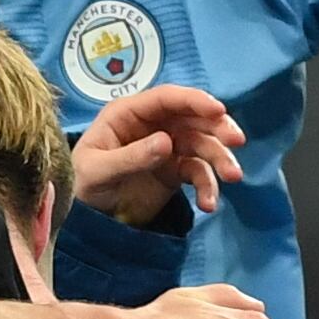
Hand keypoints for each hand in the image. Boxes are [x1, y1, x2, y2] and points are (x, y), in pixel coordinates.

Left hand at [73, 82, 240, 227]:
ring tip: (233, 177)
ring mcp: (167, 148)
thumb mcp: (98, 171)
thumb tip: (166, 142)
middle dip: (217, 128)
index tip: (218, 111)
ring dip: (220, 159)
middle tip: (237, 140)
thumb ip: (130, 157)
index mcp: (129, 113)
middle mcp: (152, 125)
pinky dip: (208, 187)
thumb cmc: (82, 186)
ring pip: (202, 145)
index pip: (167, 98)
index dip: (194, 101)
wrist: (86, 220)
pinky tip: (208, 204)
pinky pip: (198, 174)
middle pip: (192, 118)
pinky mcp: (175, 172)